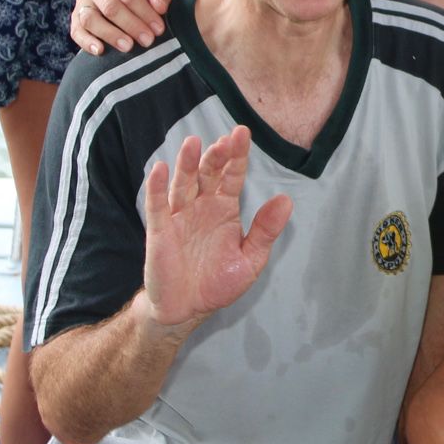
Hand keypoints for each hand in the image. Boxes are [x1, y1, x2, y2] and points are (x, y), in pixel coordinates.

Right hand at [70, 0, 170, 55]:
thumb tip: (160, 7)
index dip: (144, 13)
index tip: (158, 29)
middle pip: (111, 7)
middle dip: (131, 26)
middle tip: (148, 40)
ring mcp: (82, 1)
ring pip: (90, 19)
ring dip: (110, 35)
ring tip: (128, 47)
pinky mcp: (75, 18)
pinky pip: (76, 31)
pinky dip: (86, 42)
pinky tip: (100, 51)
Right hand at [143, 127, 292, 330]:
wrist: (187, 309)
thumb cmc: (218, 282)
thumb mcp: (250, 259)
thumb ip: (266, 230)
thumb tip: (286, 200)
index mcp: (224, 208)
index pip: (232, 176)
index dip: (237, 156)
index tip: (243, 133)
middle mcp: (201, 206)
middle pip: (208, 174)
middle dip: (216, 156)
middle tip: (225, 141)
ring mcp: (179, 216)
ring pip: (183, 184)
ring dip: (187, 164)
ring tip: (193, 143)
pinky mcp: (160, 231)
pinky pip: (157, 206)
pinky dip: (157, 187)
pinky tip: (161, 169)